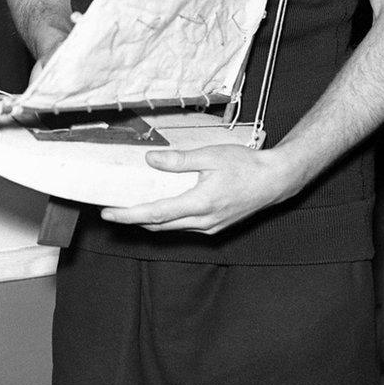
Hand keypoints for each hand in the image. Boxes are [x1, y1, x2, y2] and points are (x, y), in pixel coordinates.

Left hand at [100, 143, 299, 234]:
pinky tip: (158, 208)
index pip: (155, 213)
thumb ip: (178, 160)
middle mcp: (203, 221)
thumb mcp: (210, 156)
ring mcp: (210, 227)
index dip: (128, 214)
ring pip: (171, 228)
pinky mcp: (215, 226)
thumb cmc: (245, 166)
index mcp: (200, 203)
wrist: (275, 180)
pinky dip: (166, 220)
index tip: (108, 213)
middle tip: (110, 210)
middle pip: (158, 225)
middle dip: (132, 219)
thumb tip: (151, 160)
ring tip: (128, 208)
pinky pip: (183, 227)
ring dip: (148, 221)